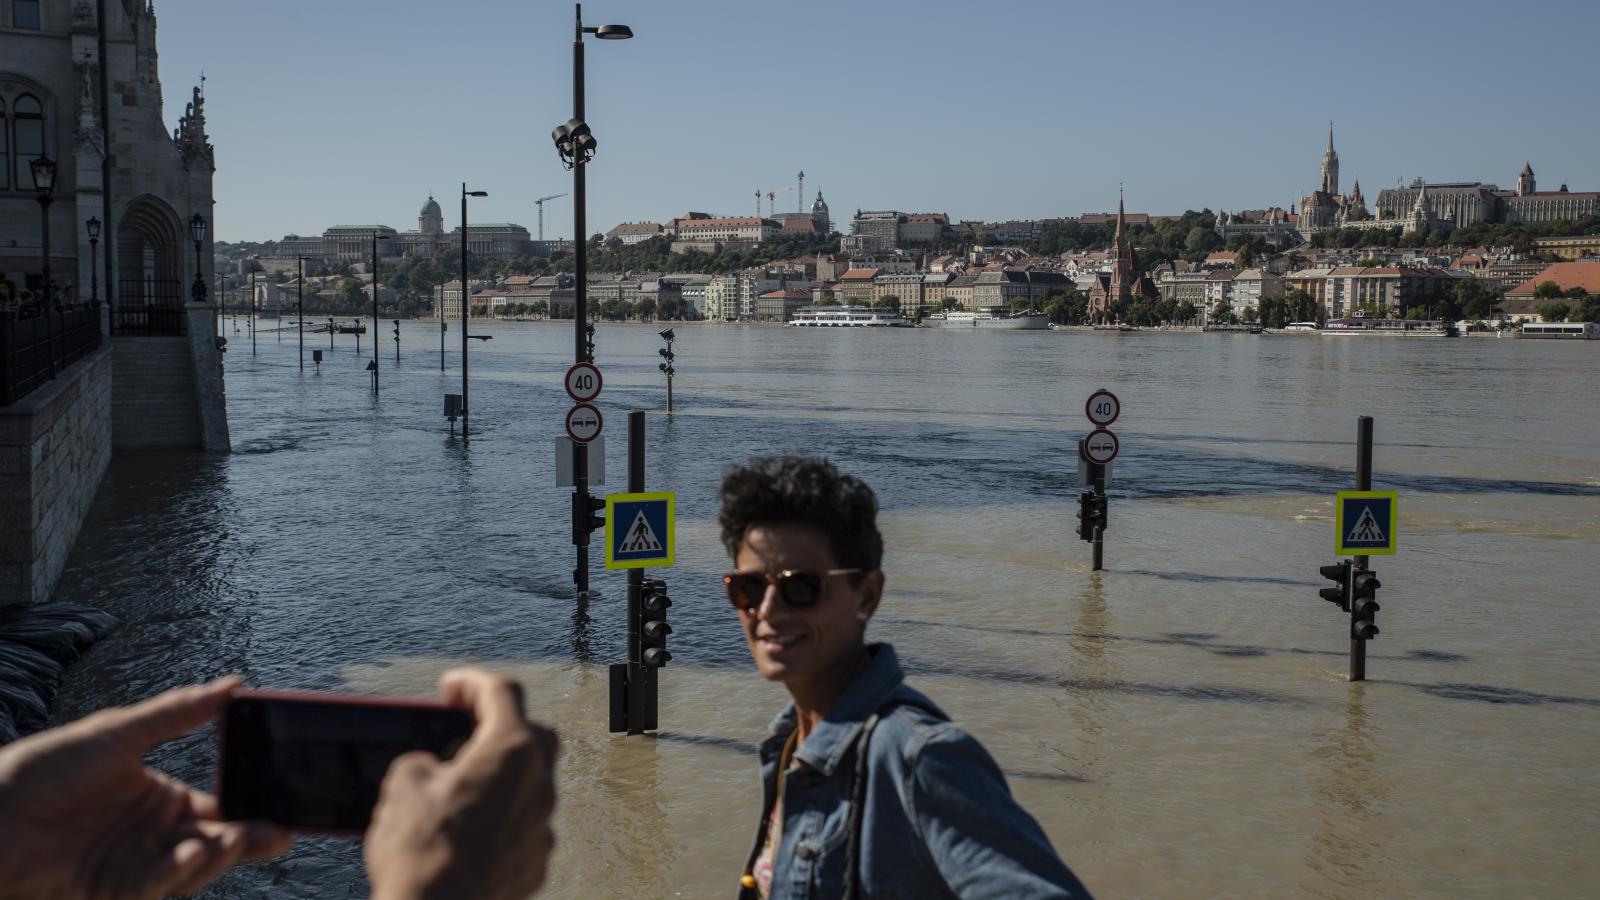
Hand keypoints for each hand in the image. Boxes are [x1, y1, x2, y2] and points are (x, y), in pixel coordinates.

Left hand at [0, 677, 293, 899]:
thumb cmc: (44, 767)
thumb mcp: (118, 732)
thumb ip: (179, 712)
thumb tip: (235, 684)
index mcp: (160, 798)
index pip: (220, 805)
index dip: (253, 805)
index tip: (284, 800)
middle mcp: (153, 835)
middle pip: (216, 840)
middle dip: (251, 838)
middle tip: (282, 831)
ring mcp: (134, 864)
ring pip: (193, 867)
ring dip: (218, 855)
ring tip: (235, 837)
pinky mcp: (110, 891)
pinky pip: (154, 885)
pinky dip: (175, 872)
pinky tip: (190, 851)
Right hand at [364, 668, 559, 899]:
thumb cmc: (420, 848)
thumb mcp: (402, 783)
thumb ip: (425, 760)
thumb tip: (435, 771)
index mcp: (511, 750)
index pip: (502, 692)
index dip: (472, 682)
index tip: (450, 687)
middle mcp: (539, 784)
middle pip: (533, 735)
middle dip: (501, 725)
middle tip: (465, 732)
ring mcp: (543, 827)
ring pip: (531, 785)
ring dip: (501, 778)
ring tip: (460, 787)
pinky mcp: (536, 863)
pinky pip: (524, 827)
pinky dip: (501, 820)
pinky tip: (469, 830)